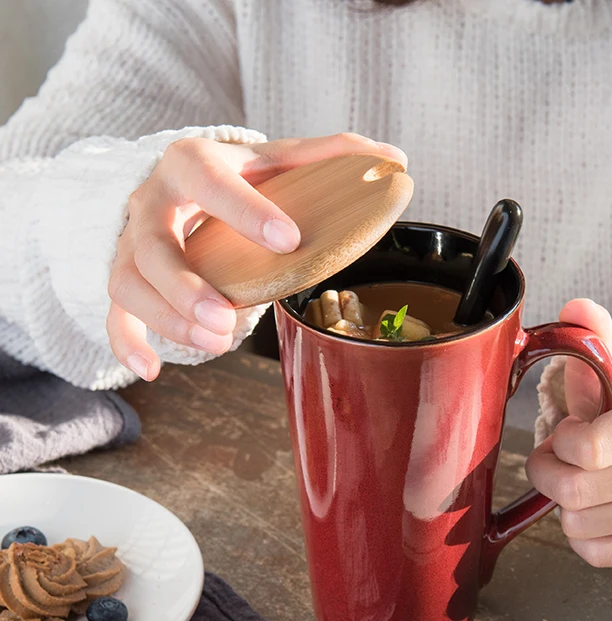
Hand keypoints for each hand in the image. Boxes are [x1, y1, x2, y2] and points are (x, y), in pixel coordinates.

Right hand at [107, 133, 406, 379]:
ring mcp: (133, 244)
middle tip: (227, 317)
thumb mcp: (276, 160)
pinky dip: (128, 341)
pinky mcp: (129, 279)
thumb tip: (393, 161)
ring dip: (167, 319)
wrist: (180, 184)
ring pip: (129, 283)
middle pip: (150, 243)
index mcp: (191, 164)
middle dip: (184, 284)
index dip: (243, 209)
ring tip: (216, 343)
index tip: (288, 240)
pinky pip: (114, 313)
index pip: (206, 178)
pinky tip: (153, 369)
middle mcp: (151, 202)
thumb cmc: (236, 177)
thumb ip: (330, 156)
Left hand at [526, 299, 611, 567]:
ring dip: (565, 504)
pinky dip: (583, 534)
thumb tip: (577, 308)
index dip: (560, 442)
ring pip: (579, 526)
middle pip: (575, 492)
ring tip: (585, 479)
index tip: (569, 431)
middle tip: (559, 459)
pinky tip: (599, 507)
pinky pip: (595, 553)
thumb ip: (592, 338)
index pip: (586, 449)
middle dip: (549, 473)